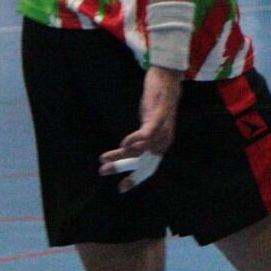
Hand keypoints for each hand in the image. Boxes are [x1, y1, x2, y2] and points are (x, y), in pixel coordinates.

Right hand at [99, 66, 180, 191]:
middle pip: (145, 162)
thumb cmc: (157, 105)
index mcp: (161, 144)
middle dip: (124, 169)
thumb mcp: (148, 126)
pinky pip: (148, 132)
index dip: (136, 179)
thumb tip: (127, 153)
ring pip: (142, 149)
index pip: (150, 168)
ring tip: (103, 159)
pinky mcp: (158, 116)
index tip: (121, 189)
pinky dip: (136, 140)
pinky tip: (123, 144)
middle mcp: (164, 139)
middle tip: (103, 171)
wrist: (168, 81)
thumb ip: (141, 140)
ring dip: (122, 156)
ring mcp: (162, 128)